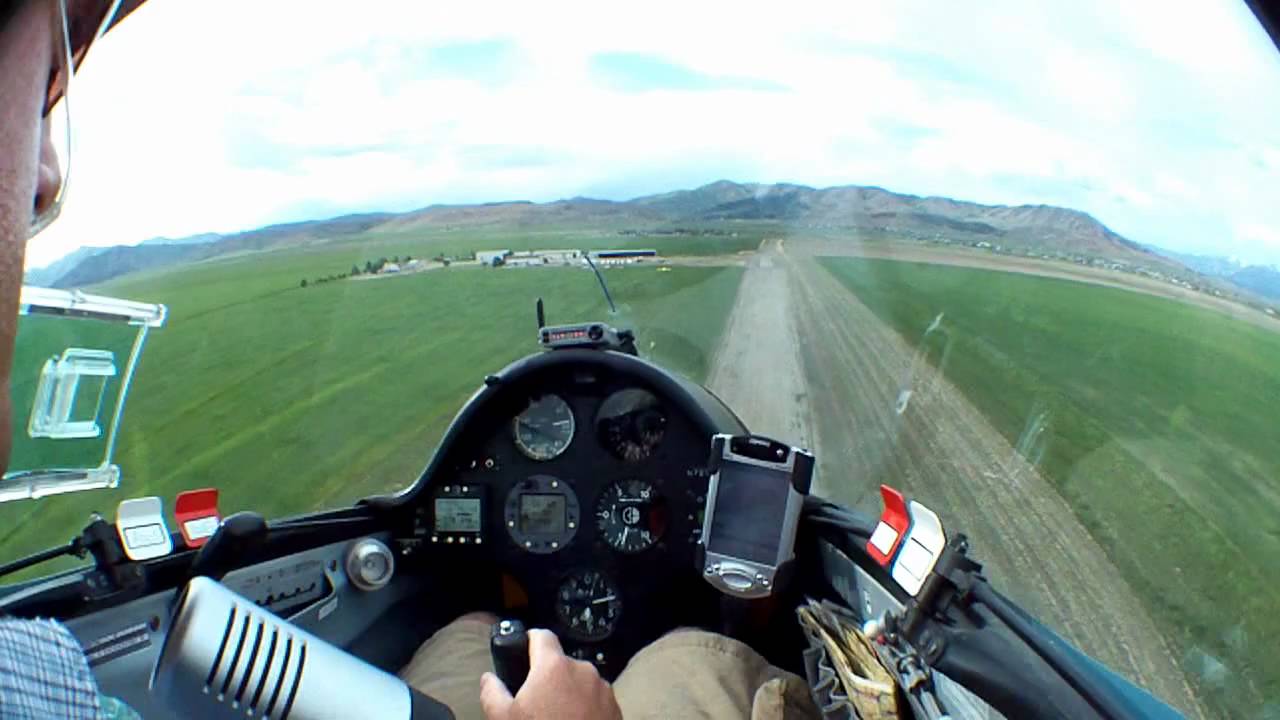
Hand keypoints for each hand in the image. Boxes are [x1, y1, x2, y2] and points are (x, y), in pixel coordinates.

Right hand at [480, 628, 621, 719]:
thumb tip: (489, 678)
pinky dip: (586, 706)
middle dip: (549, 677)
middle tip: (537, 700)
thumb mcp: (504, 718)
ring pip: (580, 681)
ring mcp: (603, 689)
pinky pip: (596, 699)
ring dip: (569, 692)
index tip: (524, 651)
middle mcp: (583, 670)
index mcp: (554, 666)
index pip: (542, 635)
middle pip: (561, 663)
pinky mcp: (615, 707)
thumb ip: (492, 692)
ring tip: (558, 715)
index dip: (530, 640)